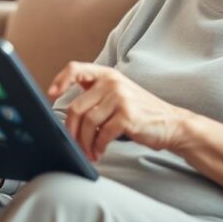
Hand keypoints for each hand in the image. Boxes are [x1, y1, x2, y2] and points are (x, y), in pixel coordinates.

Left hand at [49, 61, 189, 161]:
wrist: (171, 124)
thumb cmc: (140, 113)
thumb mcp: (117, 96)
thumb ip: (95, 97)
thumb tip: (65, 117)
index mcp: (107, 75)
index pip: (75, 69)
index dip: (59, 81)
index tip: (51, 96)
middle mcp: (112, 82)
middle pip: (76, 107)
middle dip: (70, 131)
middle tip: (73, 145)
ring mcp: (120, 98)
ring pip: (86, 123)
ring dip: (84, 143)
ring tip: (89, 152)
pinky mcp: (127, 116)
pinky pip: (101, 134)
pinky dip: (98, 147)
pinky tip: (100, 152)